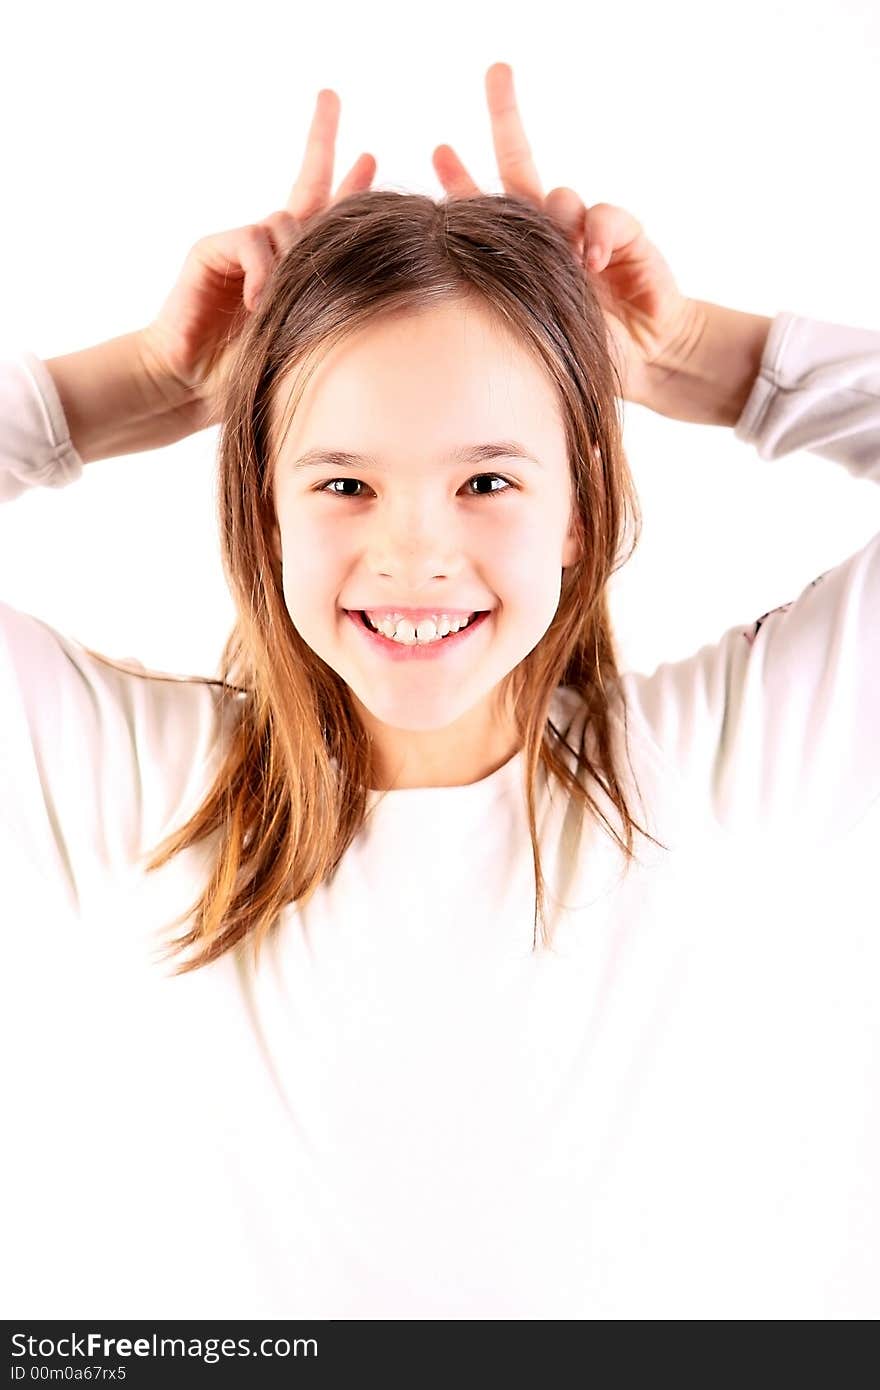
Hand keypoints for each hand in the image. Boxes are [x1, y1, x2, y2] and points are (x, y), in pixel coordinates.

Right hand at [137, 90, 375, 428]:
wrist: (195, 387)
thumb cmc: (255, 374)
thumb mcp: (309, 338)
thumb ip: (332, 301)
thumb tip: (380, 271)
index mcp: (299, 268)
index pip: (328, 216)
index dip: (350, 183)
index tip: (370, 155)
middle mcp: (271, 248)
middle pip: (308, 182)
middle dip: (321, 137)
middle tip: (330, 95)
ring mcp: (241, 245)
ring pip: (287, 223)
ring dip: (293, 259)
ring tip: (278, 304)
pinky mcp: (212, 248)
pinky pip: (253, 240)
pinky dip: (263, 271)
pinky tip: (259, 302)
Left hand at [432, 62, 701, 406]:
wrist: (641, 364)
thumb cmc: (576, 355)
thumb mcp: (524, 329)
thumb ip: (496, 294)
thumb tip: (457, 259)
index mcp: (518, 254)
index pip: (482, 207)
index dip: (461, 177)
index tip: (439, 149)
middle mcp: (550, 234)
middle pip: (520, 163)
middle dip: (506, 114)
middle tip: (496, 71)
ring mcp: (586, 231)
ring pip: (559, 196)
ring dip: (556, 216)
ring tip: (566, 258)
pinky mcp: (626, 235)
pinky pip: (605, 215)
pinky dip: (597, 234)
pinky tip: (592, 261)